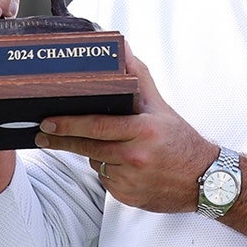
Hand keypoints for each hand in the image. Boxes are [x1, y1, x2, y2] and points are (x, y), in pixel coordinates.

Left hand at [36, 48, 216, 213]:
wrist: (204, 180)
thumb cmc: (180, 139)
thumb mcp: (160, 107)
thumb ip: (138, 77)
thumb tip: (123, 49)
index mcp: (143, 131)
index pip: (97, 126)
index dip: (69, 124)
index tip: (47, 121)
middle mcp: (135, 157)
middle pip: (88, 147)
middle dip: (61, 140)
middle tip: (42, 134)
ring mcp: (130, 180)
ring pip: (96, 163)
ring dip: (93, 154)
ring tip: (109, 146)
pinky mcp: (128, 197)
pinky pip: (105, 180)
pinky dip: (107, 171)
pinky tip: (123, 165)